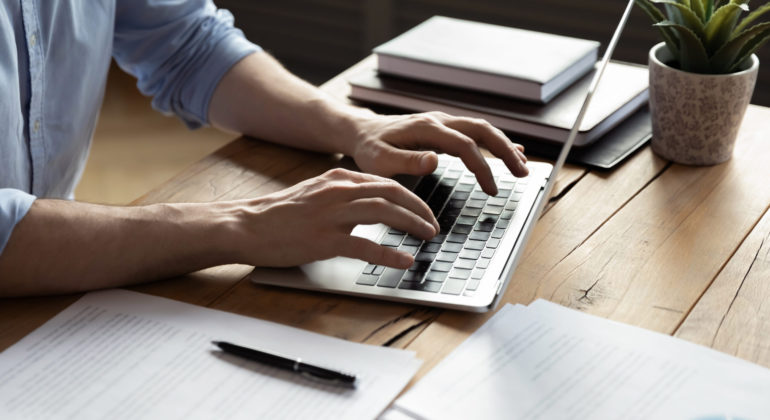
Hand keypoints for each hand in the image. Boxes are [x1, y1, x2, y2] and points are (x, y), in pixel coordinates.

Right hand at [227, 168, 439, 268]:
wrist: (246, 225)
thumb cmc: (278, 214)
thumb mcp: (315, 193)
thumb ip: (342, 195)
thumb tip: (371, 204)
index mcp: (338, 180)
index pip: (386, 182)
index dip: (411, 197)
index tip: (424, 211)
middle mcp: (338, 192)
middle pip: (392, 193)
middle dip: (419, 209)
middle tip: (433, 225)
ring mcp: (331, 215)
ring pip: (384, 213)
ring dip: (412, 224)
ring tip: (428, 237)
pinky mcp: (323, 240)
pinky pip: (365, 246)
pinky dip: (389, 254)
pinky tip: (404, 261)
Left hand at [348, 111, 528, 195]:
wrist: (361, 131)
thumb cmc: (369, 149)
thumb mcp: (380, 161)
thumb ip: (407, 161)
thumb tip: (435, 160)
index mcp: (426, 128)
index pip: (464, 145)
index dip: (482, 167)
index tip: (492, 189)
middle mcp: (438, 120)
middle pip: (482, 130)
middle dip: (505, 151)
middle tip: (523, 173)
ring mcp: (442, 122)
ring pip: (482, 128)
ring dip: (504, 146)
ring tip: (522, 166)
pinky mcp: (443, 128)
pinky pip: (474, 132)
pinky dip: (494, 141)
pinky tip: (510, 151)